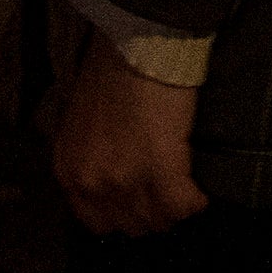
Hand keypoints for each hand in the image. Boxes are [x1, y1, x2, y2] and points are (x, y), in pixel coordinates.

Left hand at [44, 44, 205, 235]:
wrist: (137, 47)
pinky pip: (184, 204)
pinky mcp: (162, 169)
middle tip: (168, 199)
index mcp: (69, 172)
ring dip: (174, 210)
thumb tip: (113, 171)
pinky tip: (202, 194)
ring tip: (186, 195)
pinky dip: (196, 202)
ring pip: (157, 220)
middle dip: (150, 215)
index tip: (142, 204)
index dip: (124, 215)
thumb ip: (91, 155)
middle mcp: (92, 185)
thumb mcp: (82, 123)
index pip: (96, 222)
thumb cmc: (110, 72)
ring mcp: (126, 181)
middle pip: (129, 225)